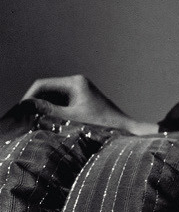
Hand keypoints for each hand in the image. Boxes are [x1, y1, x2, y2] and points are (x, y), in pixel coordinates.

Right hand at [21, 75, 158, 134]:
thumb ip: (48, 111)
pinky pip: (61, 102)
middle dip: (35, 103)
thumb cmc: (102, 124)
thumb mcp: (71, 118)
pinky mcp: (81, 99)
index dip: (29, 97)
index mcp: (75, 82)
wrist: (125, 129)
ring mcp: (79, 90)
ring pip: (52, 97)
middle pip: (46, 90)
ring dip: (43, 108)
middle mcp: (77, 82)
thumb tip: (26, 105)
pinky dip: (52, 111)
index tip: (20, 111)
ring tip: (33, 122)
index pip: (42, 84)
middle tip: (24, 119)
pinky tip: (46, 122)